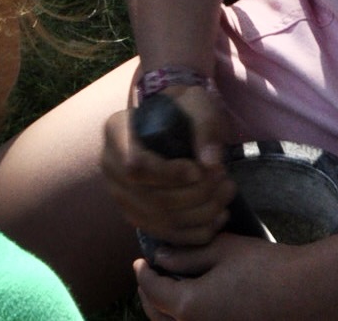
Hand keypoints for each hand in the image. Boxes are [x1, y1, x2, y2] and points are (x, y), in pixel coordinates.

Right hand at [101, 88, 234, 247]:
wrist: (171, 122)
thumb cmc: (182, 108)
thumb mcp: (195, 103)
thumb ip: (204, 127)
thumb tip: (211, 163)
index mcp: (116, 132)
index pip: (136, 165)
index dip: (169, 174)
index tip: (199, 170)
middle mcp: (110, 166)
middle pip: (151, 198)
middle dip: (195, 195)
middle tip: (225, 181)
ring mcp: (120, 195)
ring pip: (160, 220)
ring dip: (200, 214)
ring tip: (227, 195)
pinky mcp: (137, 216)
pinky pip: (165, 234)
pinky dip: (195, 232)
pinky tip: (219, 217)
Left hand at [134, 234, 318, 320]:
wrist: (306, 295)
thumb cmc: (263, 267)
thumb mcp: (220, 250)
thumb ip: (185, 256)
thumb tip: (160, 259)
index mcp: (189, 306)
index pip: (151, 291)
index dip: (143, 274)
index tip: (140, 261)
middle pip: (158, 317)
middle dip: (149, 296)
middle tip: (149, 276)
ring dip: (166, 311)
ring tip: (170, 288)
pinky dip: (187, 318)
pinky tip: (194, 301)